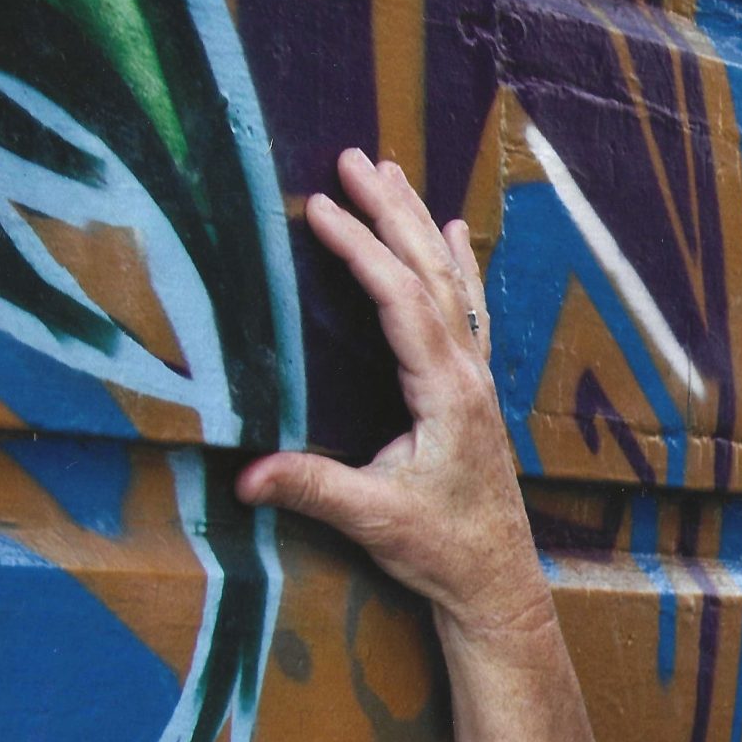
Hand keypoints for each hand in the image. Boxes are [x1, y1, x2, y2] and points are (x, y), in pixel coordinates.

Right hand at [237, 149, 550, 643]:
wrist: (495, 583)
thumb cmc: (442, 551)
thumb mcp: (373, 519)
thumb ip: (312, 490)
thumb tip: (246, 476)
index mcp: (447, 394)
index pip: (402, 302)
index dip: (361, 251)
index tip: (320, 207)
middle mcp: (468, 377)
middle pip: (431, 275)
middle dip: (392, 213)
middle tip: (354, 158)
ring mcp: (477, 382)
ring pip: (452, 284)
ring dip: (420, 226)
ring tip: (392, 172)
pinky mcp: (474, 393)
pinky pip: (466, 310)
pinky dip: (456, 264)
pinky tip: (454, 230)